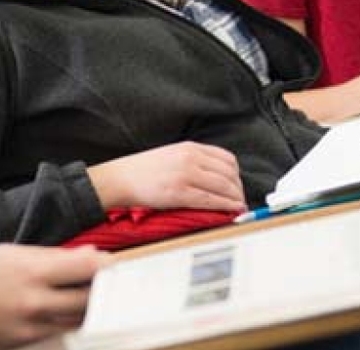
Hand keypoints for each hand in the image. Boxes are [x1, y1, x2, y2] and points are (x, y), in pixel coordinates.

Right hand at [0, 244, 110, 348]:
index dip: (106, 265)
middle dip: (105, 290)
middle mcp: (36, 300)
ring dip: (91, 309)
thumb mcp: (6, 253)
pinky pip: (60, 332)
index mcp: (31, 270)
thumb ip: (48, 256)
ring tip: (95, 297)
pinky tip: (68, 312)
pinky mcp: (27, 343)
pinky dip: (69, 322)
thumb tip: (84, 256)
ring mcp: (32, 325)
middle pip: (90, 299)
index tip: (113, 263)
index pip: (86, 269)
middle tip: (112, 283)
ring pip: (79, 320)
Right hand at [86, 142, 243, 211]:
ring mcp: (185, 175)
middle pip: (229, 174)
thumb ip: (194, 160)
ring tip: (237, 208)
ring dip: (235, 199)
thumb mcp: (172, 155)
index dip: (237, 175)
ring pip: (224, 187)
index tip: (237, 186)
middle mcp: (190, 158)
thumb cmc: (143, 170)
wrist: (120, 179)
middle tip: (239, 200)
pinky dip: (225, 207)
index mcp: (189, 147)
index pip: (227, 159)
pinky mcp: (179, 193)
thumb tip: (216, 176)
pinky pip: (210, 200)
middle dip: (238, 189)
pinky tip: (229, 211)